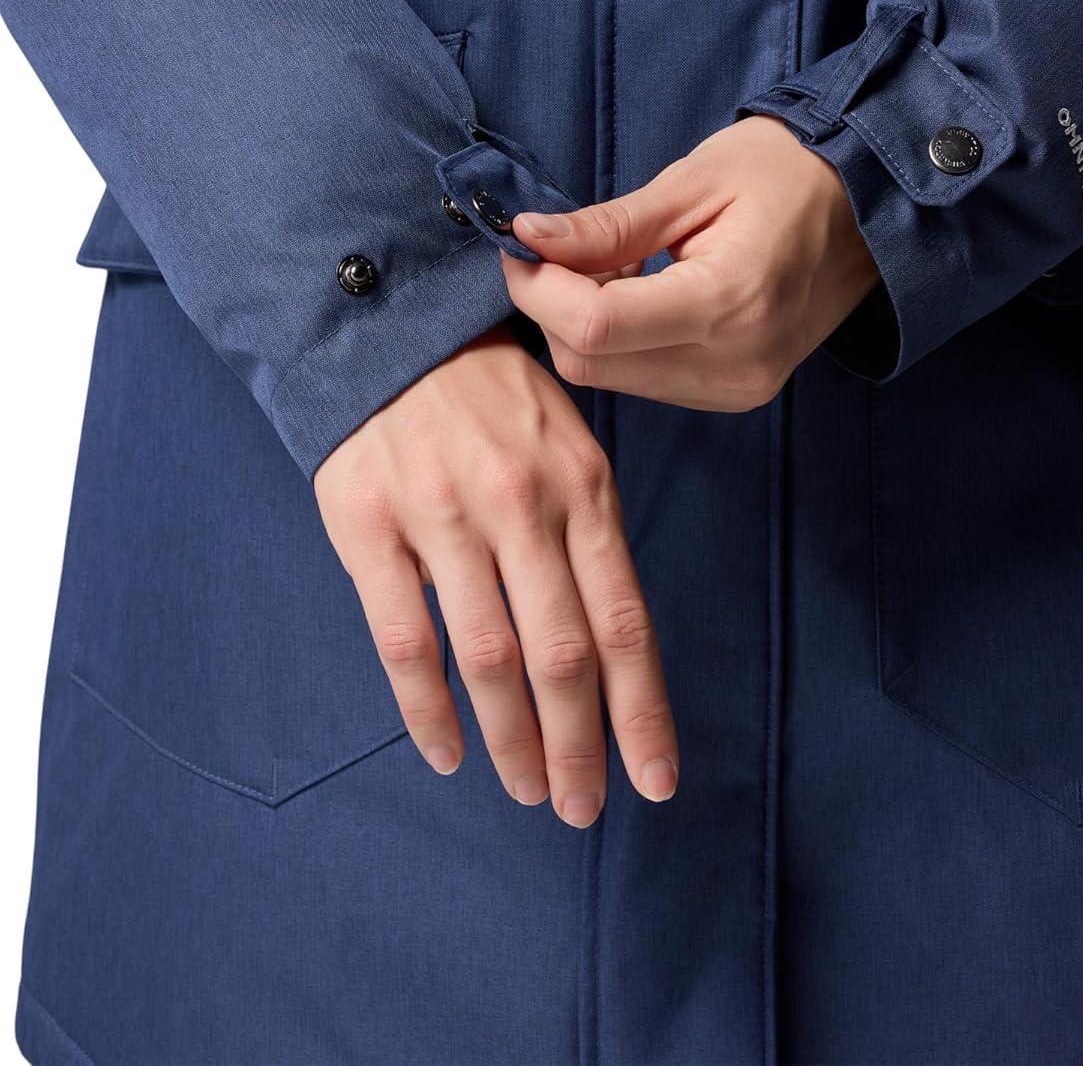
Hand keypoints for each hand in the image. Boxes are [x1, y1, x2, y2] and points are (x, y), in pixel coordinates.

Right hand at [313, 327, 676, 823]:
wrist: (389, 331)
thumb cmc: (493, 402)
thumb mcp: (567, 447)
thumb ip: (587, 539)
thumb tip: (611, 651)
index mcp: (582, 488)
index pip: (625, 621)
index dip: (642, 710)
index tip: (655, 779)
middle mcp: (520, 504)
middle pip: (563, 653)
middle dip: (580, 745)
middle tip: (583, 807)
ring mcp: (443, 516)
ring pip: (488, 657)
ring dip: (512, 740)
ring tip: (530, 790)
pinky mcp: (370, 526)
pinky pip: (403, 640)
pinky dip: (428, 709)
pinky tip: (448, 753)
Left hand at [502, 116, 878, 409]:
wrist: (871, 207)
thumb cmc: (788, 173)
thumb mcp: (693, 181)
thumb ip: (606, 224)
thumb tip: (526, 237)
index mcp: (731, 300)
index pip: (595, 326)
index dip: (537, 287)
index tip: (520, 242)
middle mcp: (736, 362)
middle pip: (591, 362)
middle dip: (554, 306)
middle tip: (569, 245)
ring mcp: (740, 388)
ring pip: (609, 377)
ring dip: (586, 324)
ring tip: (623, 263)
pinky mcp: (738, 394)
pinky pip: (644, 380)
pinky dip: (620, 340)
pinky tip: (646, 292)